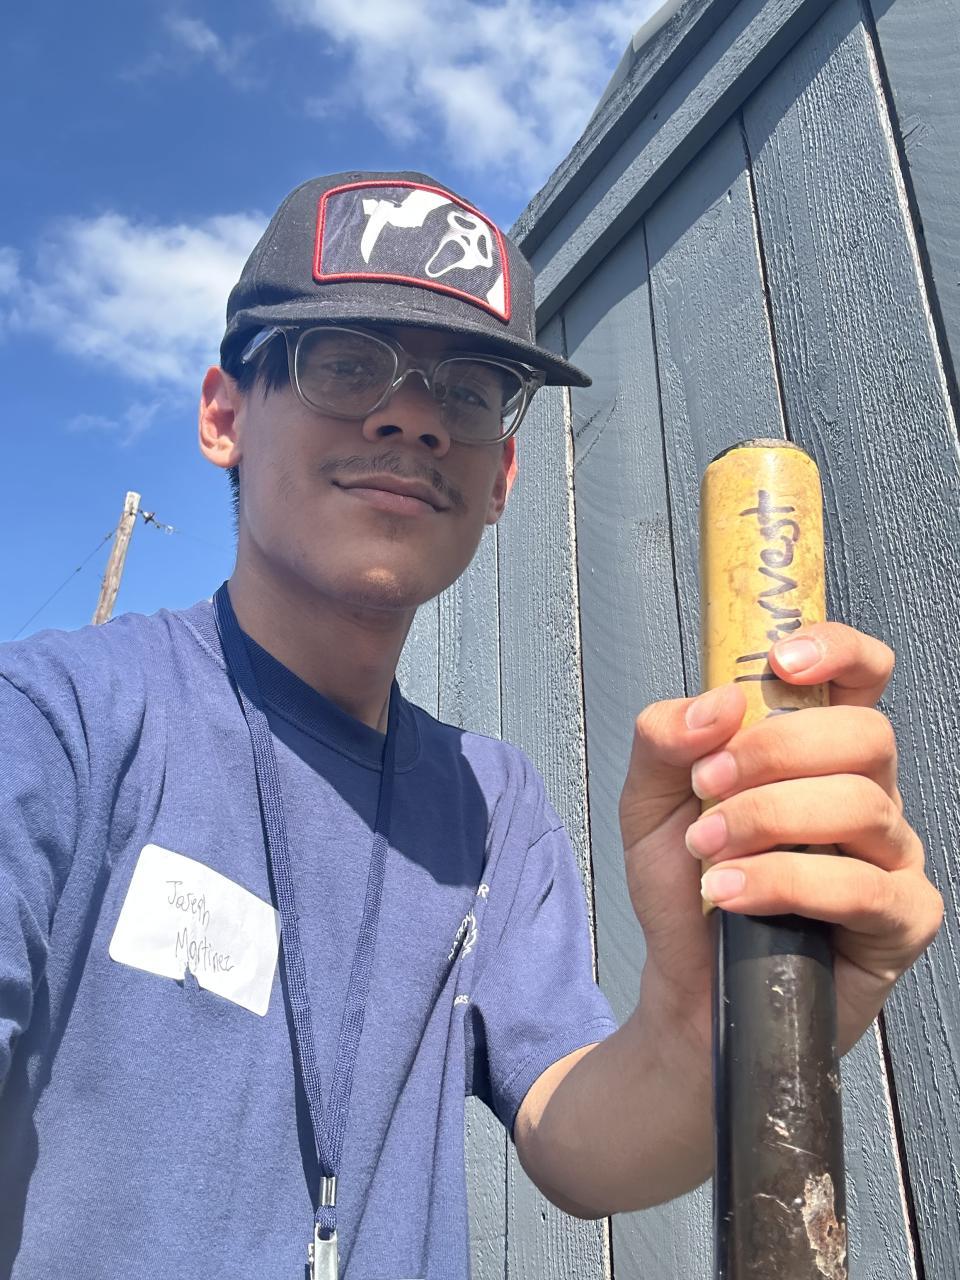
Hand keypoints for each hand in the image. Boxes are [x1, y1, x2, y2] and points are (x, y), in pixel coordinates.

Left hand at [619, 622, 942, 1054]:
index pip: (862, 675)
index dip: (838, 651)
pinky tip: (729, 894)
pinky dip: (784, 883)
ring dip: (767, 820)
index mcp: (819, 752)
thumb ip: (666, 739)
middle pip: (865, 733)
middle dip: (775, 750)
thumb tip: (721, 700)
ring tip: (706, 851)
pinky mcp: (901, 920)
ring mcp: (892, 856)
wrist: (686, 989)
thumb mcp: (649, 801)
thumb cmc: (683, 888)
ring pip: (862, 805)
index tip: (781, 661)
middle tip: (707, 786)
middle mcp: (868, 794)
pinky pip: (862, 886)